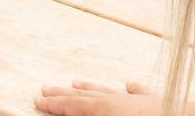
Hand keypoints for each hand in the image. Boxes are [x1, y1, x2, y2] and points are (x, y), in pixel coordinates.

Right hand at [35, 81, 161, 115]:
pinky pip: (139, 92)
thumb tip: (74, 114)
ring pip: (109, 91)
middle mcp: (119, 100)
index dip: (55, 105)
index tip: (37, 100)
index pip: (75, 107)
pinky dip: (131, 89)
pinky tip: (128, 84)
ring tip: (75, 82)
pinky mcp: (156, 101)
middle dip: (64, 95)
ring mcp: (138, 100)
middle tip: (44, 89)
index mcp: (107, 110)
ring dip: (90, 88)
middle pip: (86, 97)